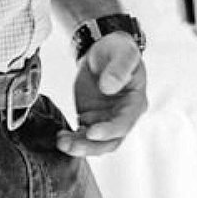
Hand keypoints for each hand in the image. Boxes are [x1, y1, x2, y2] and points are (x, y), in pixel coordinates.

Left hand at [60, 34, 147, 156]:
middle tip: (71, 145)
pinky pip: (82, 136)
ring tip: (61, 142)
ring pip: (95, 143)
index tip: (91, 132)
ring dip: (79, 146)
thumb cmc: (118, 51)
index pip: (124, 123)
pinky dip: (72, 140)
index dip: (109, 130)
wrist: (104, 51)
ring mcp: (106, 119)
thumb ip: (118, 69)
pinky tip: (60, 137)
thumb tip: (109, 87)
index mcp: (135, 102)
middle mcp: (123, 115)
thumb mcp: (123, 54)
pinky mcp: (91, 119)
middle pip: (111, 141)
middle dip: (91, 146)